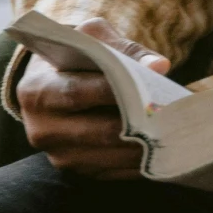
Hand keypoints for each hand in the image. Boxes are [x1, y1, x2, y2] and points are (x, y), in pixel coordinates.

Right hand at [15, 19, 171, 179]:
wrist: (50, 83)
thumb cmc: (76, 56)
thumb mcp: (92, 39)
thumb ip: (124, 48)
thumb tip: (159, 66)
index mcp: (37, 90)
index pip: (77, 92)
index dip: (114, 91)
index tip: (150, 90)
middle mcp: (41, 128)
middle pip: (98, 130)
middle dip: (138, 124)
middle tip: (174, 118)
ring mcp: (58, 155)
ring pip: (109, 156)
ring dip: (144, 148)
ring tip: (174, 134)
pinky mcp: (75, 171)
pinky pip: (113, 172)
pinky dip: (139, 163)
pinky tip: (161, 150)